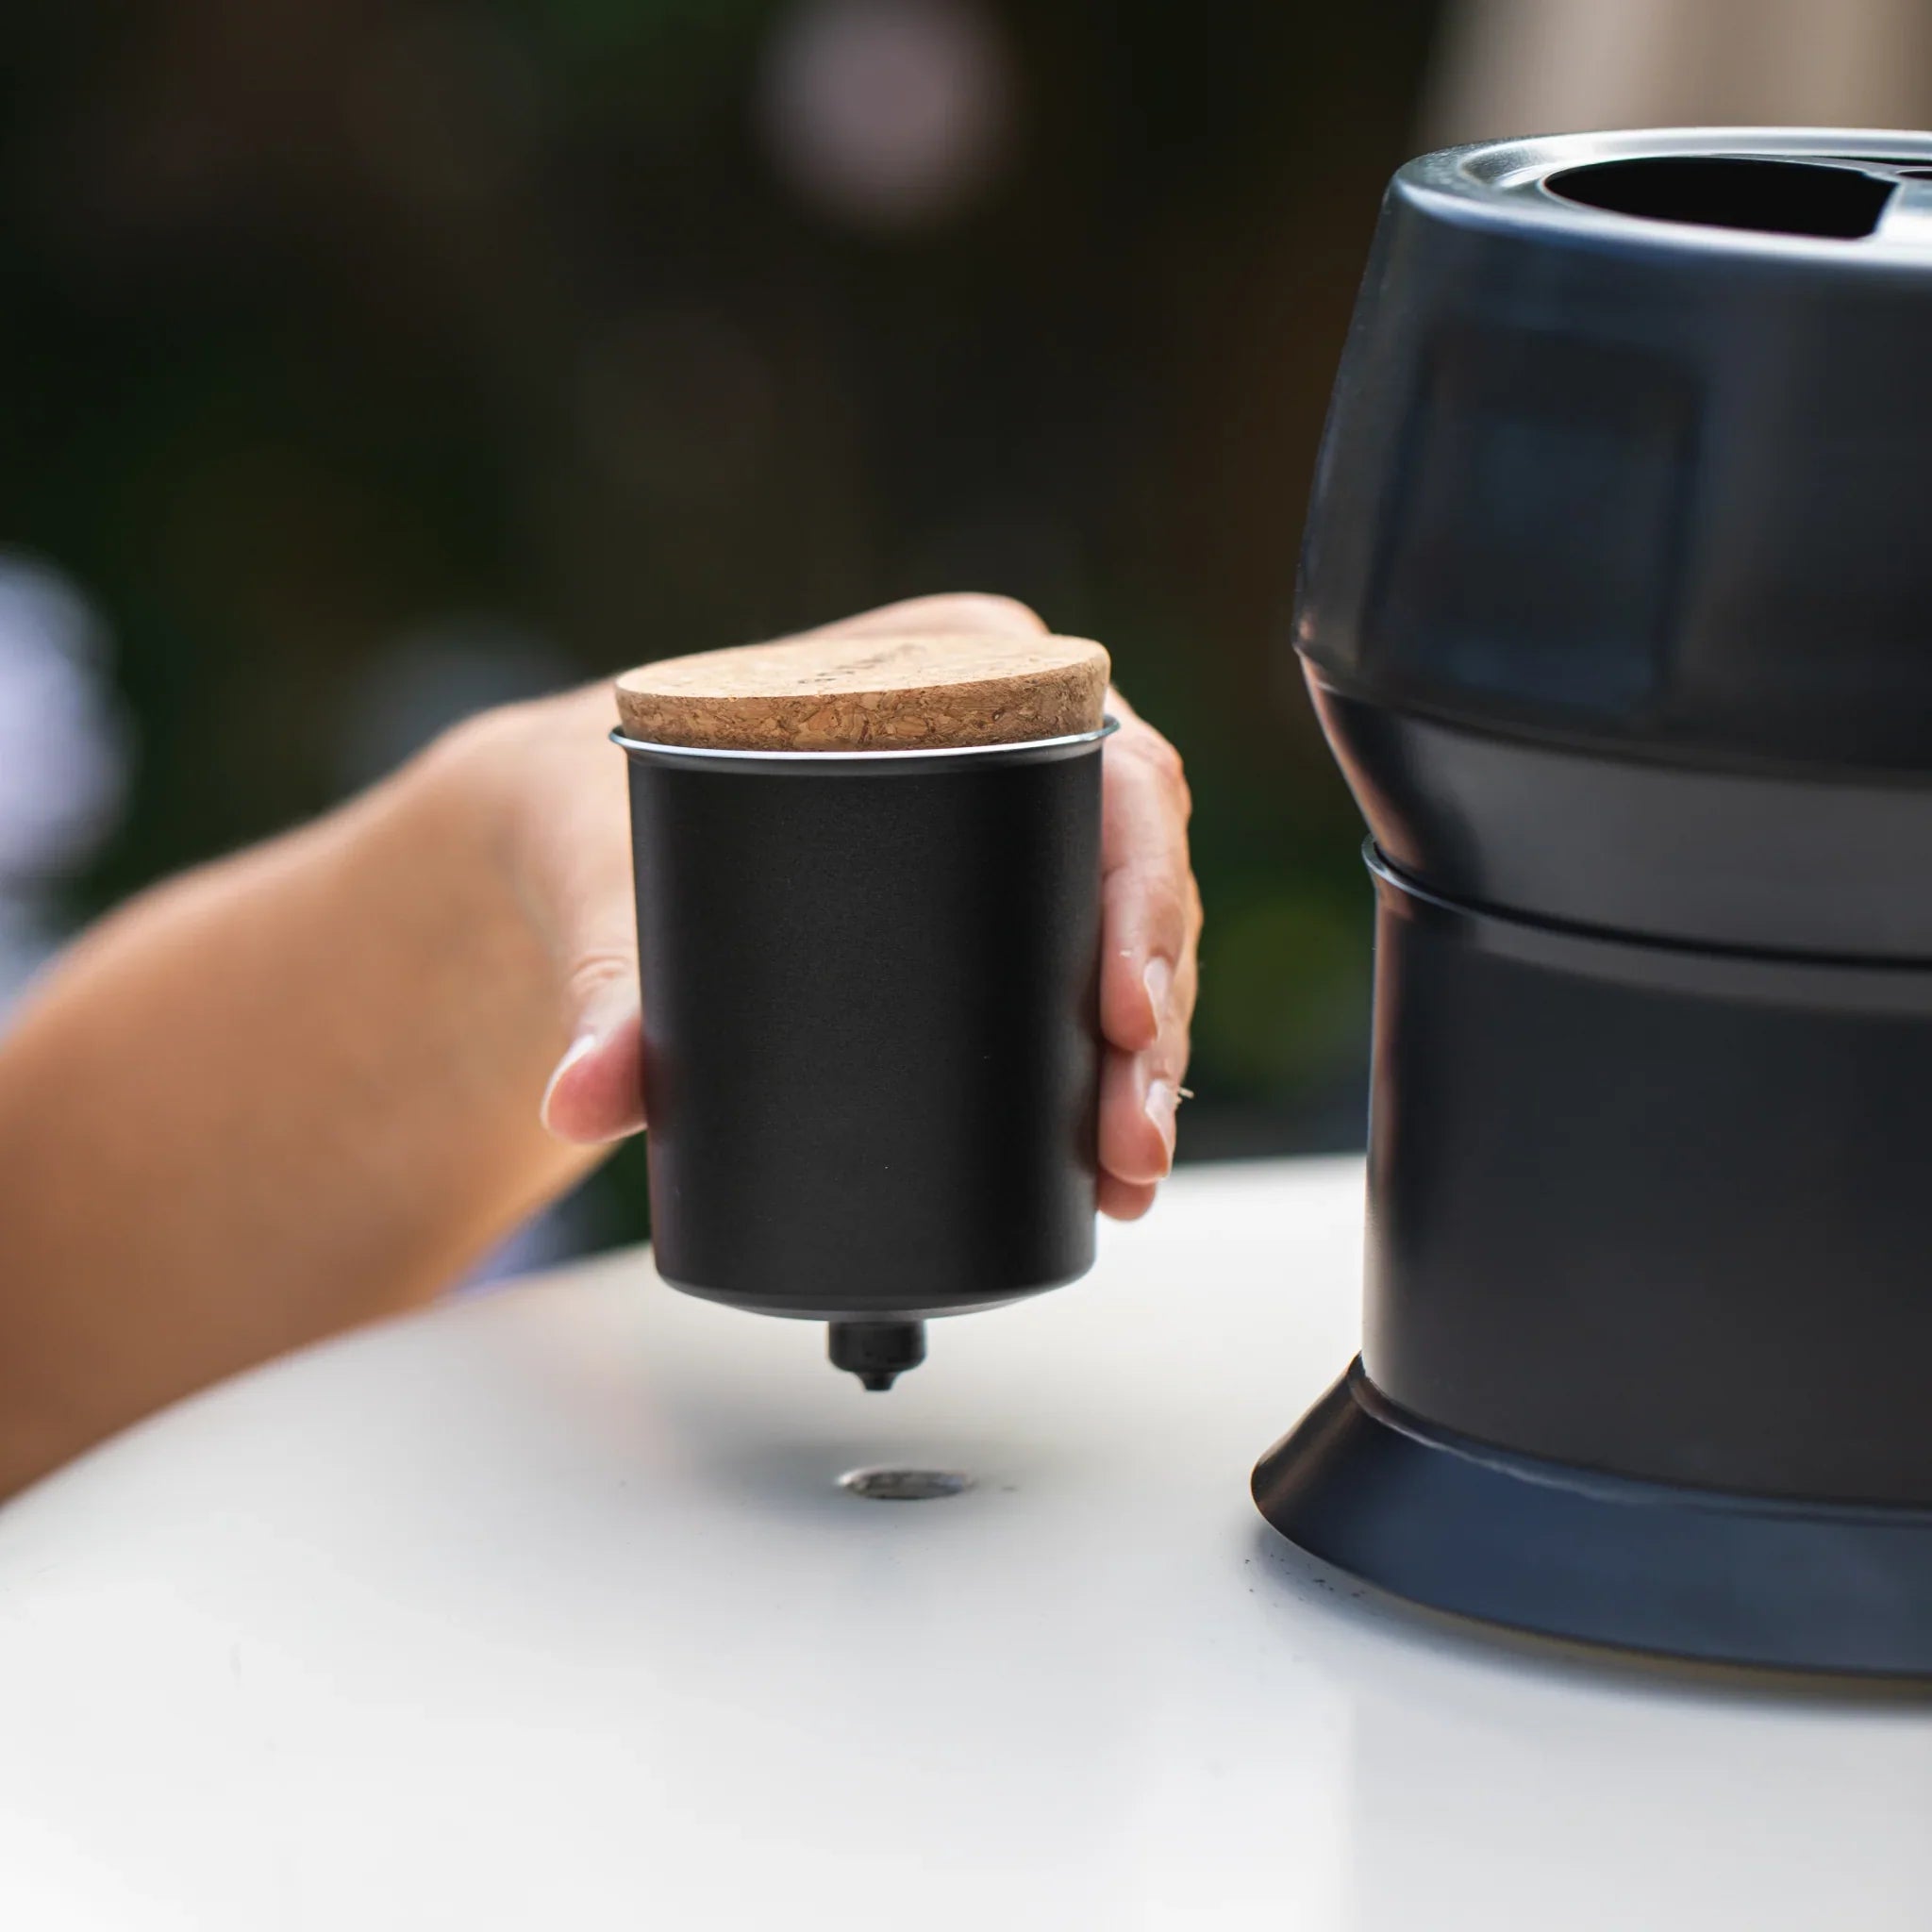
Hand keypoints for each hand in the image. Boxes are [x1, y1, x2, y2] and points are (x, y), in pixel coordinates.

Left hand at [481, 594, 1200, 1218]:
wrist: (568, 839)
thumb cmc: (595, 812)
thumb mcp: (606, 880)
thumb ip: (600, 985)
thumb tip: (585, 1102)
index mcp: (953, 669)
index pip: (1106, 762)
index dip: (1144, 886)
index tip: (1119, 1008)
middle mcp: (1002, 733)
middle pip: (1137, 866)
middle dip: (1155, 1012)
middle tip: (1131, 1138)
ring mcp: (1002, 820)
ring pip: (1129, 929)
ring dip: (1149, 1056)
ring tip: (1130, 1172)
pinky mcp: (982, 899)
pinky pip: (1079, 968)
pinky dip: (1103, 1063)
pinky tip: (1113, 1163)